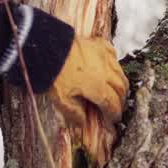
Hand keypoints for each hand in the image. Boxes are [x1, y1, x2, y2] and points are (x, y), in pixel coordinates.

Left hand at [46, 36, 128, 166]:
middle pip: (121, 88)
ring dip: (121, 83)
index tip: (114, 119)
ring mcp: (103, 57)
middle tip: (117, 106)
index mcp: (98, 88)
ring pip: (120, 73)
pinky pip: (113, 55)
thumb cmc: (54, 75)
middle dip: (121, 100)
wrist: (47, 49)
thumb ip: (74, 113)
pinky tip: (110, 67)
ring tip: (117, 90)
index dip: (115, 113)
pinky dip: (114, 64)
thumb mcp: (61, 99)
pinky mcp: (98, 45)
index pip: (112, 104)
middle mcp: (105, 72)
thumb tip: (83, 123)